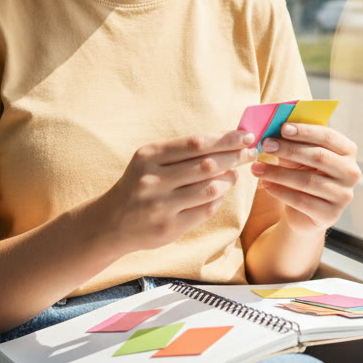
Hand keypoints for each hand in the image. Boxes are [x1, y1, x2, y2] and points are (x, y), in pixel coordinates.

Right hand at [101, 130, 258, 253]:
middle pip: (207, 165)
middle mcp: (152, 180)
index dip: (226, 139)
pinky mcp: (168, 228)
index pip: (196, 143)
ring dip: (229, 179)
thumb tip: (230, 139)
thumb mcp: (152, 160)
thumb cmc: (141, 184)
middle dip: (235, 157)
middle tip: (250, 152)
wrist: (111, 222)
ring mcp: (160, 206)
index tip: (246, 135)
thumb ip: (185, 150)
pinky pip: (205, 209)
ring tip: (235, 174)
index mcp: (149, 156)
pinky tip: (220, 192)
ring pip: (210, 188)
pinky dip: (218, 198)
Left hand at [251, 122, 360, 234]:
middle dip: (289, 150)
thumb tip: (273, 128)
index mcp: (348, 151)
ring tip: (256, 167)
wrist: (305, 212)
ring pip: (307, 181)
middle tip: (265, 145)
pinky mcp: (331, 215)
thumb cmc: (304, 174)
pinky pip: (301, 201)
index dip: (305, 131)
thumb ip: (294, 142)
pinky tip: (265, 184)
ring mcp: (344, 195)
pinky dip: (280, 191)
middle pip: (318, 157)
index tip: (282, 127)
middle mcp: (351, 172)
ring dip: (278, 172)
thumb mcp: (301, 156)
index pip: (328, 137)